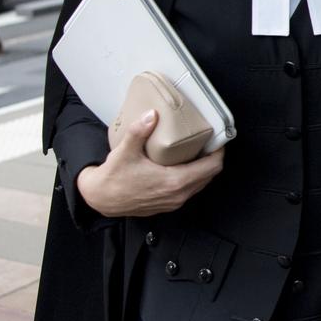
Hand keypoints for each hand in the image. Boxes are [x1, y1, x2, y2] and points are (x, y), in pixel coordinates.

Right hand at [76, 109, 224, 216]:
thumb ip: (139, 131)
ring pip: (200, 184)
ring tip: (197, 150)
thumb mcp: (125, 151)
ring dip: (202, 168)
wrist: (100, 199)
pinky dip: (192, 177)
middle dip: (212, 158)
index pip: (211, 167)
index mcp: (174, 182)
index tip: (219, 139)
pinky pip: (189, 190)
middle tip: (208, 141)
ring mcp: (173, 202)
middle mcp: (178, 195)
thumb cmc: (113, 178)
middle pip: (209, 175)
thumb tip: (151, 115)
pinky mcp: (168, 205)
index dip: (219, 152)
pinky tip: (183, 164)